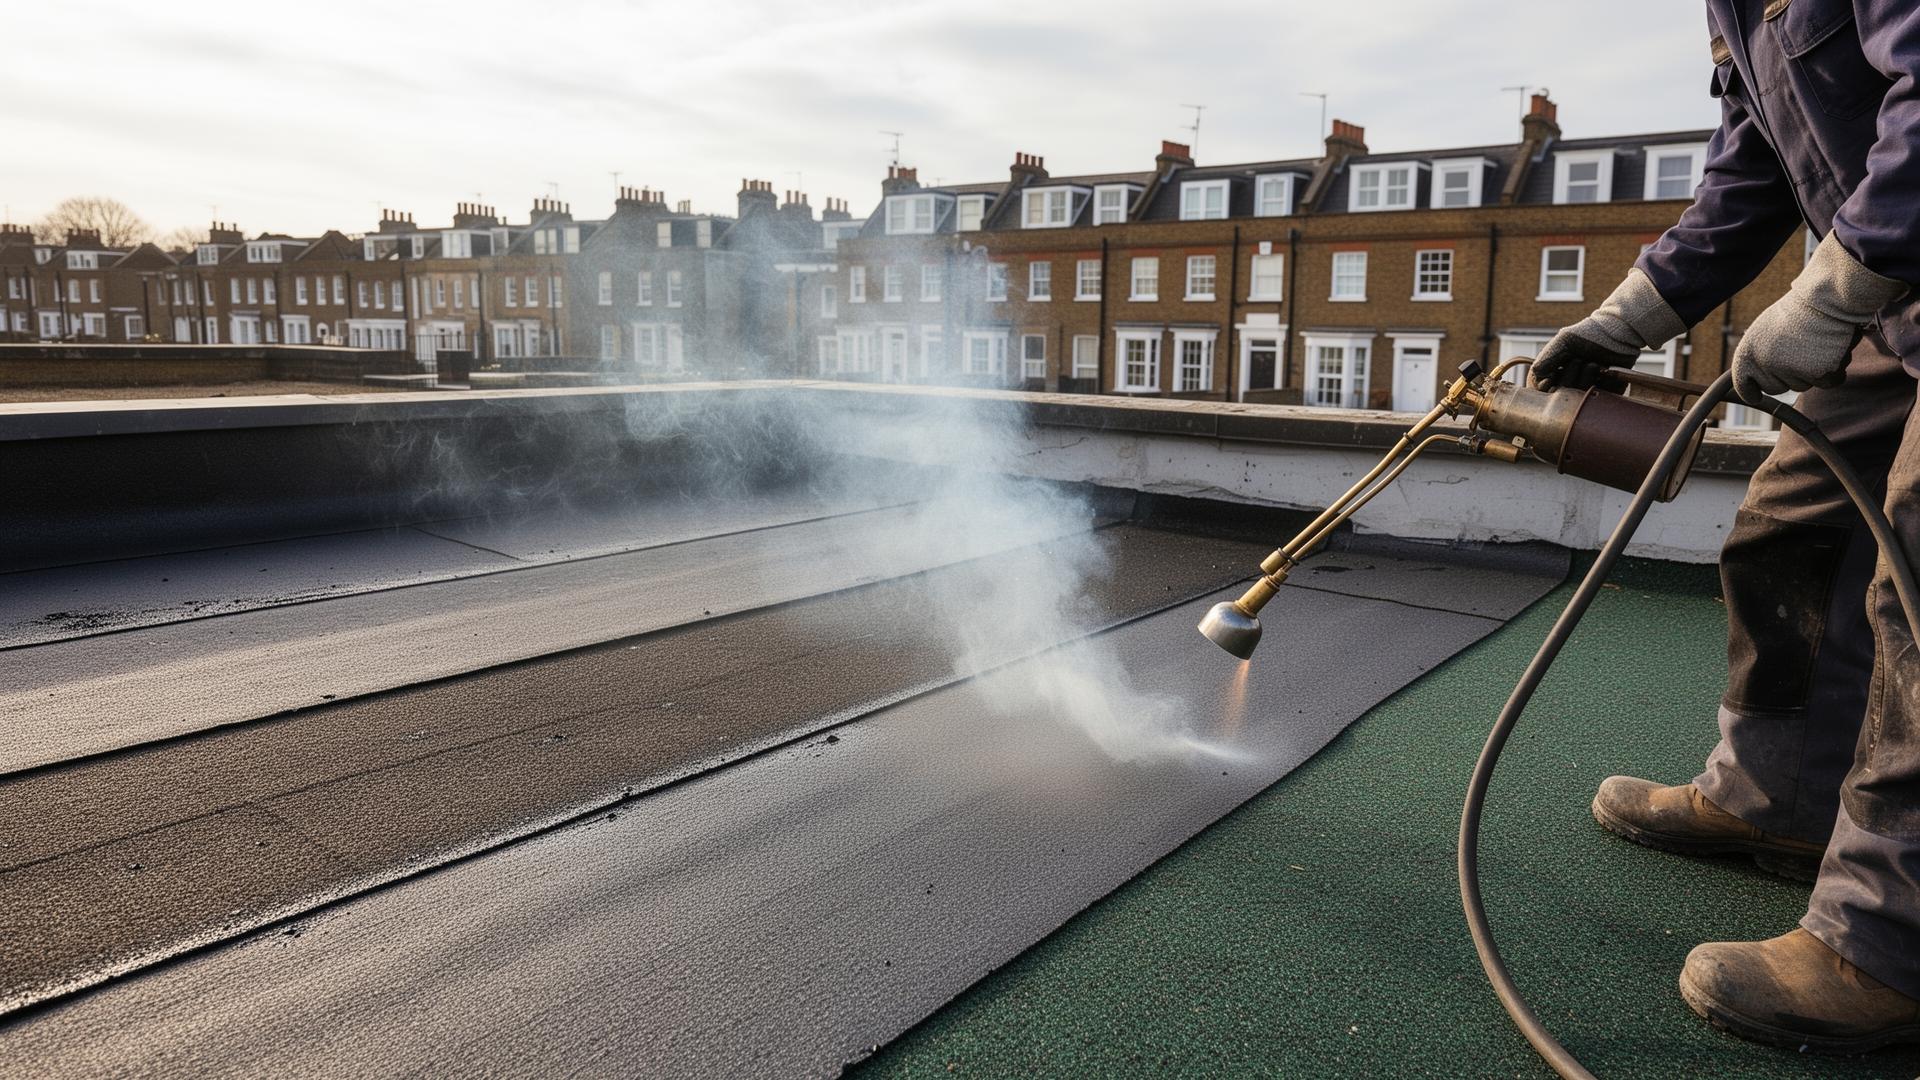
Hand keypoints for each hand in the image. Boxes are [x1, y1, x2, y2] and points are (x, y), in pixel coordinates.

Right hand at [1531, 326, 1638, 390]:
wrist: (1618, 332)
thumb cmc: (1589, 334)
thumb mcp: (1563, 342)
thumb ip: (1546, 359)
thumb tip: (1539, 380)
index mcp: (1557, 371)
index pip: (1542, 390)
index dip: (1545, 388)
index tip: (1551, 378)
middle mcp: (1573, 381)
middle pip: (1562, 395)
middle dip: (1569, 377)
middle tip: (1578, 360)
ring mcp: (1590, 387)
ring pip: (1580, 399)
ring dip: (1585, 379)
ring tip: (1593, 363)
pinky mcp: (1609, 392)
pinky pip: (1602, 399)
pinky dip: (1601, 385)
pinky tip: (1604, 370)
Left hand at [1732, 232, 1907, 404]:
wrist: (1826, 297)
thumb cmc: (1799, 310)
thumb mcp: (1767, 330)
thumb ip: (1761, 354)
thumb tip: (1757, 380)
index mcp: (1747, 352)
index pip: (1742, 382)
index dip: (1750, 391)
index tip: (1754, 396)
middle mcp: (1764, 364)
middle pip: (1777, 388)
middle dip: (1789, 375)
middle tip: (1800, 349)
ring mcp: (1790, 370)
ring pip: (1804, 386)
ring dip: (1814, 370)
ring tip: (1817, 342)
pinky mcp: (1817, 372)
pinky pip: (1828, 383)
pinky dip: (1835, 371)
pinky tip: (1834, 350)